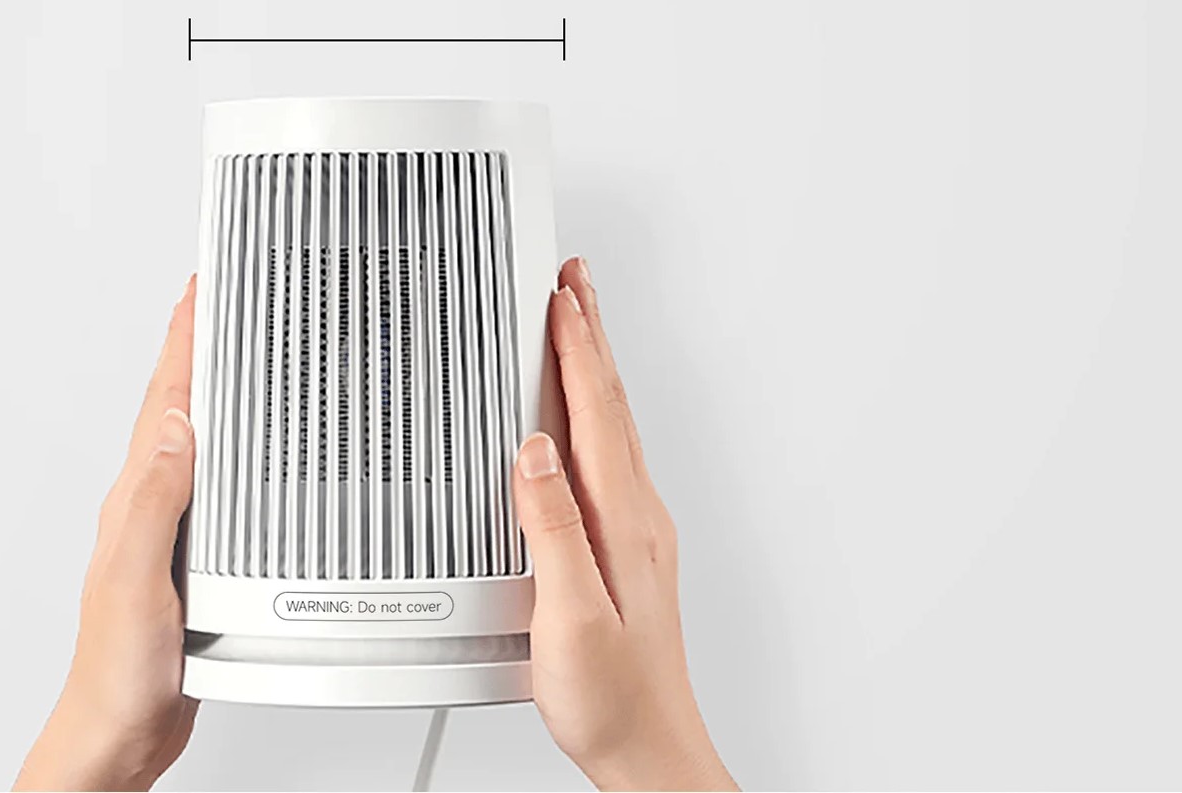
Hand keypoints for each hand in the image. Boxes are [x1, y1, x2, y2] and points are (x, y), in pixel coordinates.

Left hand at [15, 277, 198, 791]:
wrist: (119, 732)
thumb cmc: (117, 670)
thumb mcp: (137, 577)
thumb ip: (157, 500)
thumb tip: (182, 427)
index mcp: (135, 499)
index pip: (166, 399)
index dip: (184, 337)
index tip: (204, 284)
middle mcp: (150, 508)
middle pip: (182, 407)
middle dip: (202, 345)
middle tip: (225, 297)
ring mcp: (170, 534)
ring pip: (202, 443)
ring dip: (220, 392)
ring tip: (242, 349)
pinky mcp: (191, 563)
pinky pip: (218, 490)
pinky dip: (238, 455)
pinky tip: (254, 456)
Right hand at [513, 258, 735, 790]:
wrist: (647, 746)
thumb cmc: (612, 696)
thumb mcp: (570, 615)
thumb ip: (553, 530)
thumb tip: (534, 453)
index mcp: (623, 522)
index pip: (596, 414)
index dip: (576, 349)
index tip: (560, 296)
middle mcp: (637, 517)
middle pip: (611, 405)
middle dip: (591, 336)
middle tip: (574, 281)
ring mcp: (635, 531)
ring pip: (611, 426)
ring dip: (592, 368)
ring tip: (576, 324)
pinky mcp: (625, 549)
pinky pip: (605, 457)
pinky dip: (589, 415)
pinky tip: (574, 417)